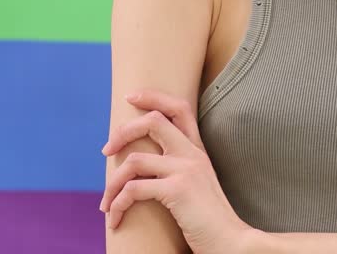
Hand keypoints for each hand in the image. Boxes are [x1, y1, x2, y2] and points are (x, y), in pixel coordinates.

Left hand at [100, 89, 258, 253]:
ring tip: (106, 204)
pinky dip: (117, 204)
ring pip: (134, 160)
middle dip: (122, 132)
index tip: (131, 97)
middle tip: (106, 150)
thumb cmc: (208, 220)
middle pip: (152, 121)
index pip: (179, 107)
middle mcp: (193, 154)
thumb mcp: (195, 186)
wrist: (231, 243)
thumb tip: (140, 166)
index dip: (153, 96)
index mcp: (198, 151)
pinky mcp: (178, 190)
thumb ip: (177, 169)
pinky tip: (115, 219)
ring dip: (112, 183)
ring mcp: (186, 170)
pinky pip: (134, 190)